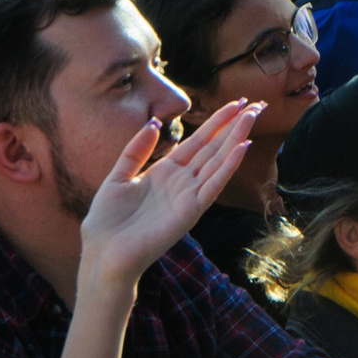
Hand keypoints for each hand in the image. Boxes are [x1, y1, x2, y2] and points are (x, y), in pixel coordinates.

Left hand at [79, 99, 260, 292]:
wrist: (102, 254)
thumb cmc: (106, 222)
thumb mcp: (118, 177)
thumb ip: (136, 150)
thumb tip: (155, 123)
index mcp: (166, 172)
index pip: (199, 142)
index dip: (217, 122)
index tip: (236, 103)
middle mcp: (182, 182)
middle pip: (214, 148)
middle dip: (234, 126)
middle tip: (255, 104)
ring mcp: (189, 196)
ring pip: (219, 161)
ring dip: (236, 138)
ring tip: (252, 116)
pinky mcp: (191, 211)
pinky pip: (214, 185)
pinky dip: (229, 166)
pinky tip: (241, 147)